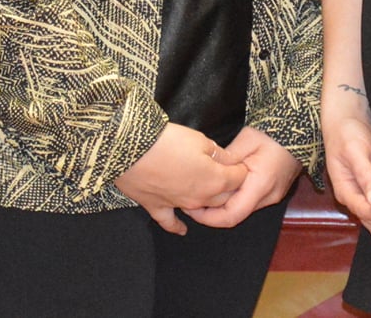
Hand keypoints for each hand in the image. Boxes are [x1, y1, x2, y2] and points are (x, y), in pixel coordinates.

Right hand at [116, 123, 247, 235]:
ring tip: (209, 192)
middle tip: (227, 175)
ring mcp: (178, 205)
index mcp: (214, 180)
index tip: (239, 161)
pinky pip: (170, 222)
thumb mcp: (199, 139)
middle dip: (228, 186)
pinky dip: (177, 226)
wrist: (130, 149)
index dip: (240, 168)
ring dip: (208, 202)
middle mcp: (200, 198)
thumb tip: (228, 160)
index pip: (238, 178)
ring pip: (201, 209)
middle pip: (223, 197)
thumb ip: (217, 153)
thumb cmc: (168, 141)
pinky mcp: (157, 206)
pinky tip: (183, 230)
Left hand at [186, 126, 301, 227]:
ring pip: (242, 209)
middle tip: (190, 200)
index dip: (209, 218)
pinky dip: (233, 199)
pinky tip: (221, 188)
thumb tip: (208, 172)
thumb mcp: (246, 139)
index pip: (232, 215)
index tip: (191, 208)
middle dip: (211, 213)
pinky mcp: (272, 192)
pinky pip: (249, 202)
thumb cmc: (273, 133)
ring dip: (222, 206)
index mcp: (261, 185)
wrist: (299, 130)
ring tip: (203, 193)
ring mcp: (272, 196)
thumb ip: (227, 159)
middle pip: (235, 215)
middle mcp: (268, 197)